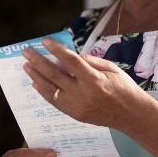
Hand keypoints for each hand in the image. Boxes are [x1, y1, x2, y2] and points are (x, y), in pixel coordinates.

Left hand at [21, 37, 149, 130]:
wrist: (131, 115)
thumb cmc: (123, 87)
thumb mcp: (111, 68)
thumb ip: (90, 61)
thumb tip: (70, 55)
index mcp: (94, 80)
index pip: (71, 61)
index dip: (56, 50)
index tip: (44, 41)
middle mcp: (83, 94)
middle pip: (55, 75)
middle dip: (38, 62)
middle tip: (26, 52)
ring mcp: (77, 106)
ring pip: (50, 90)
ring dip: (36, 76)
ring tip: (26, 66)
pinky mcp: (75, 115)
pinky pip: (54, 102)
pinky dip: (44, 91)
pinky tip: (36, 82)